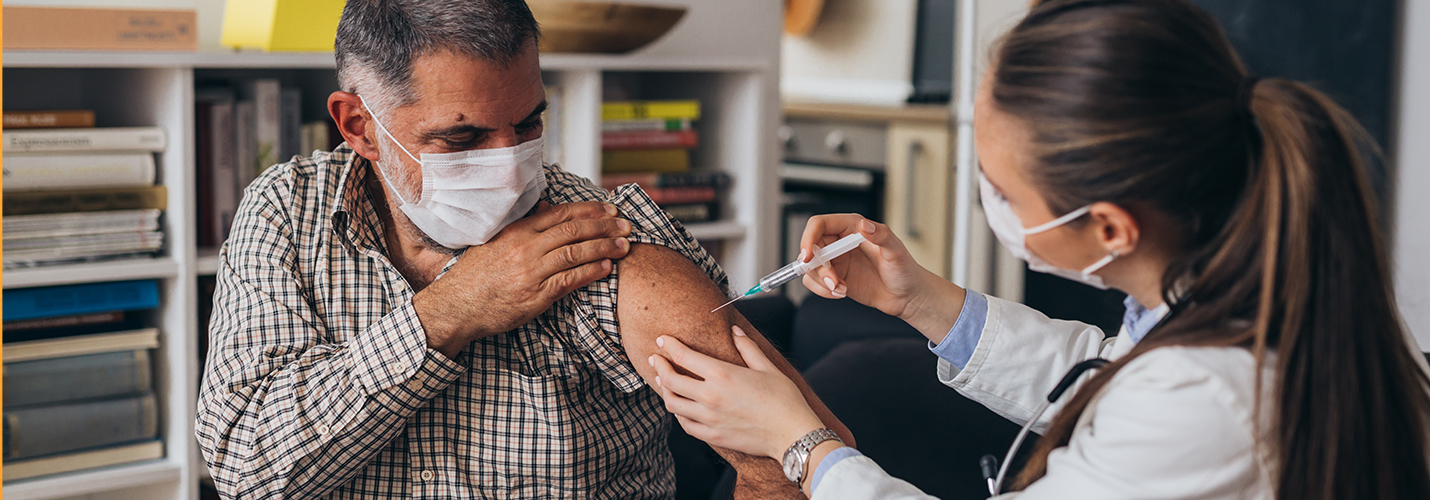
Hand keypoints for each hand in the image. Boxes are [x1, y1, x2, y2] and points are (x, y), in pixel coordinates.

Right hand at [415, 201, 631, 357]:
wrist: (456, 307)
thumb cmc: (475, 275)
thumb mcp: (495, 242)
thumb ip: (524, 226)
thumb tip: (547, 207)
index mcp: (517, 232)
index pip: (560, 214)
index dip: (589, 211)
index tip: (610, 210)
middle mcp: (525, 248)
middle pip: (573, 230)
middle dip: (604, 227)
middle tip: (626, 226)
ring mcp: (530, 272)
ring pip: (575, 254)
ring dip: (604, 248)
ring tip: (624, 246)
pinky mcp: (534, 296)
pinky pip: (568, 281)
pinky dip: (589, 272)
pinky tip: (605, 268)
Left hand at [650, 326, 825, 461]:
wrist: (792, 434)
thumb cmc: (784, 400)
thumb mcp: (767, 367)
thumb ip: (747, 347)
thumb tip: (735, 331)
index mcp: (722, 375)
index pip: (683, 356)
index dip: (669, 346)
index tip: (662, 341)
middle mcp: (710, 396)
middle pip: (670, 379)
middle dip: (659, 366)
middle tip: (656, 359)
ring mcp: (709, 418)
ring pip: (672, 403)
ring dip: (664, 390)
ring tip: (663, 382)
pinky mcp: (712, 435)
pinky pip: (685, 424)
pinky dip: (677, 413)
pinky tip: (679, 406)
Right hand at [798, 214, 963, 336]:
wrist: (907, 295)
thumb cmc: (905, 270)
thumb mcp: (896, 251)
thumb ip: (881, 235)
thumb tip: (864, 226)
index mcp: (852, 227)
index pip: (819, 224)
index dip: (808, 237)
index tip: (808, 256)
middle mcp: (840, 242)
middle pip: (810, 248)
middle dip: (817, 267)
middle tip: (833, 281)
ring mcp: (836, 260)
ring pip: (810, 267)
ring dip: (821, 282)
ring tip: (841, 289)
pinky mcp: (834, 277)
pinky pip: (814, 282)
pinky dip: (823, 291)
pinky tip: (841, 293)